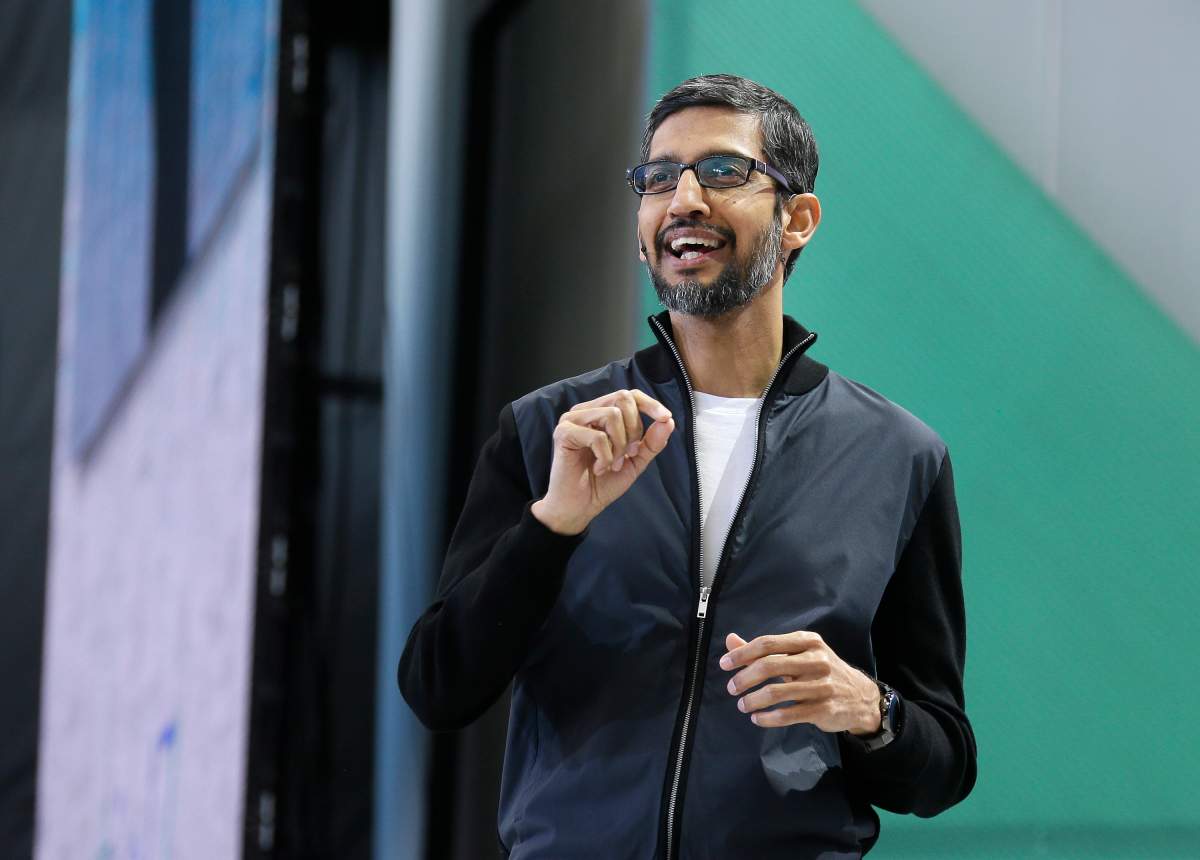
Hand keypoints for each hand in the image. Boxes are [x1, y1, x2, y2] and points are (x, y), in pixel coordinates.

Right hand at [531, 389, 674, 535]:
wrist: (580, 507)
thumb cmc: (602, 483)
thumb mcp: (635, 461)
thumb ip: (651, 442)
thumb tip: (668, 421)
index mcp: (601, 413)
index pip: (629, 395)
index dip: (650, 404)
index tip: (665, 418)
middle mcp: (586, 411)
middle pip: (622, 399)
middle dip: (634, 429)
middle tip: (629, 454)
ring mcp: (572, 420)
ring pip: (612, 415)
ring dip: (619, 445)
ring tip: (612, 464)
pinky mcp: (563, 433)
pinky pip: (597, 436)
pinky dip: (605, 457)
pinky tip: (599, 468)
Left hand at [719, 632, 880, 733]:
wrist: (860, 698)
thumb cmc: (821, 672)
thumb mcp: (797, 655)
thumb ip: (763, 650)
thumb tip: (730, 640)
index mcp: (808, 641)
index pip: (767, 643)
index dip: (742, 654)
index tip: (724, 664)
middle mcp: (816, 660)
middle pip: (769, 666)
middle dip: (744, 678)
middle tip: (732, 688)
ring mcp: (821, 685)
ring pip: (775, 692)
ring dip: (753, 700)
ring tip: (743, 705)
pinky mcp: (823, 709)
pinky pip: (787, 714)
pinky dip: (767, 718)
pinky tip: (757, 718)